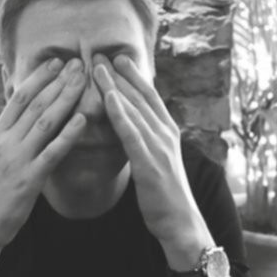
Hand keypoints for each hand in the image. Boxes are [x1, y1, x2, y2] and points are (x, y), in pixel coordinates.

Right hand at [0, 58, 86, 251]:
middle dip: (57, 82)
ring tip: (82, 81)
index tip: (56, 61)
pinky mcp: (30, 179)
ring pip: (44, 122)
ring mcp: (18, 159)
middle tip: (77, 63)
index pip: (18, 97)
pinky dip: (68, 134)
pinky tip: (82, 119)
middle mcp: (5, 141)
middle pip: (34, 104)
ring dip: (65, 99)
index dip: (38, 77)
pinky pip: (53, 152)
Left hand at [93, 55, 209, 259]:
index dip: (133, 75)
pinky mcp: (149, 163)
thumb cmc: (165, 195)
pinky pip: (131, 133)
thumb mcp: (157, 161)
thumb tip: (132, 127)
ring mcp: (159, 147)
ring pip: (133, 109)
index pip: (149, 96)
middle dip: (118, 74)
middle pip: (139, 96)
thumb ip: (147, 141)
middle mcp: (166, 133)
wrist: (181, 223)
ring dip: (114, 85)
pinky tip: (107, 98)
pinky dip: (120, 113)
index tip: (116, 57)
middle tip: (98, 53)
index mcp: (168, 132)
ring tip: (96, 67)